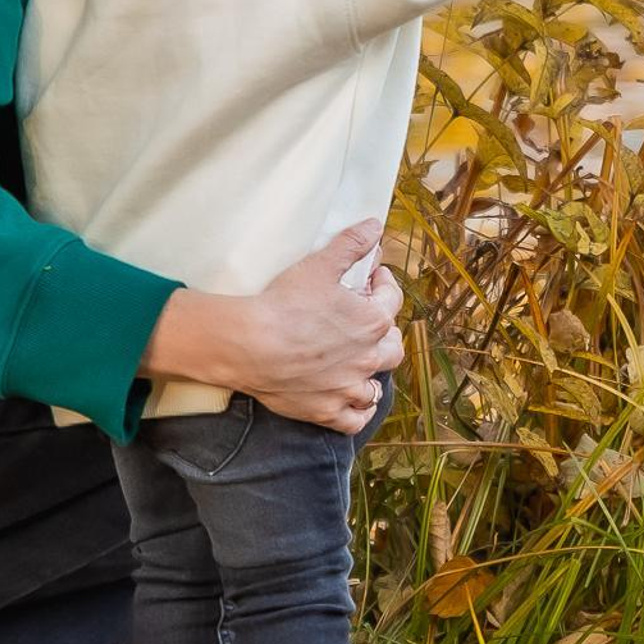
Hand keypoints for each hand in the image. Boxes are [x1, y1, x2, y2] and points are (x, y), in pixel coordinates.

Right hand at [139, 221, 401, 431]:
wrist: (249, 345)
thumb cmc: (285, 302)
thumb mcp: (320, 264)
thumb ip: (351, 244)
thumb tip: (375, 226)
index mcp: (372, 321)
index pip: (392, 299)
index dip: (383, 283)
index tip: (372, 276)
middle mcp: (368, 358)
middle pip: (393, 346)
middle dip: (384, 331)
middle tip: (365, 319)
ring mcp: (348, 388)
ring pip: (376, 384)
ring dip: (372, 371)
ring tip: (358, 359)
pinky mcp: (327, 411)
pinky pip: (356, 417)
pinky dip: (359, 409)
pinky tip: (353, 400)